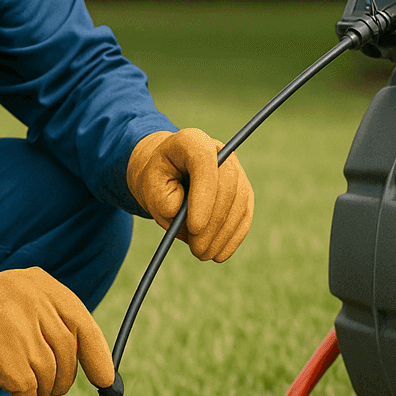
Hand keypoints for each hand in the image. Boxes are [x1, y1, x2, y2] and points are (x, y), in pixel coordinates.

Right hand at [0, 259, 114, 395]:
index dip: (98, 356)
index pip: (83, 324)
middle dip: (65, 377)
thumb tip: (94, 361)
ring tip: (33, 391)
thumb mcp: (25, 295)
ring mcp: (19, 328)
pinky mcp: (3, 354)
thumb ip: (55, 318)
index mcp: (45, 287)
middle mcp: (35, 303)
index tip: (105, 379)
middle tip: (56, 388)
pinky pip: (28, 387)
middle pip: (68, 353)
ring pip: (49, 373)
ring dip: (44, 390)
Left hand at [126, 128, 252, 261]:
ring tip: (202, 255)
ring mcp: (236, 169)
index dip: (203, 195)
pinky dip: (234, 236)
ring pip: (239, 202)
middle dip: (213, 222)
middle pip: (227, 184)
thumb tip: (187, 218)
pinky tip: (220, 254)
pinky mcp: (243, 190)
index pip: (205, 162)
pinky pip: (245, 214)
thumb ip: (164, 199)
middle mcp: (221, 150)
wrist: (168, 174)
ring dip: (223, 233)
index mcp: (192, 141)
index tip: (193, 228)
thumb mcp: (150, 187)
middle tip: (198, 250)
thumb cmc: (158, 179)